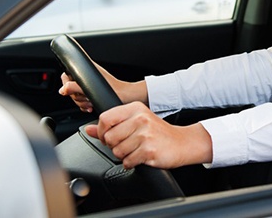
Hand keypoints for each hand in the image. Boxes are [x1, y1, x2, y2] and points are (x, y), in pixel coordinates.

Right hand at [59, 63, 146, 111]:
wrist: (127, 97)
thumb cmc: (115, 91)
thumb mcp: (91, 89)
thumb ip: (74, 87)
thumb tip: (62, 90)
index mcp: (87, 69)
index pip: (67, 74)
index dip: (66, 84)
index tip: (71, 92)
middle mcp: (87, 76)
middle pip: (70, 87)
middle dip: (76, 96)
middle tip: (86, 99)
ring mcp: (90, 85)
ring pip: (76, 95)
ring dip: (81, 102)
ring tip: (91, 103)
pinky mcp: (93, 94)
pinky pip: (82, 100)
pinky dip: (84, 105)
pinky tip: (91, 106)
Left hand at [86, 102, 212, 168]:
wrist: (183, 143)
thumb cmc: (159, 133)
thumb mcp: (136, 122)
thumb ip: (112, 125)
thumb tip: (89, 129)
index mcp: (136, 109)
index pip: (105, 118)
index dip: (102, 132)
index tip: (109, 137)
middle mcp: (141, 119)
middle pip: (110, 137)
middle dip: (114, 146)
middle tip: (127, 145)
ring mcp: (145, 134)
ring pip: (117, 151)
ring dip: (124, 155)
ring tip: (136, 150)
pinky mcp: (149, 150)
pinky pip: (128, 162)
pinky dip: (132, 163)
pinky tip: (141, 157)